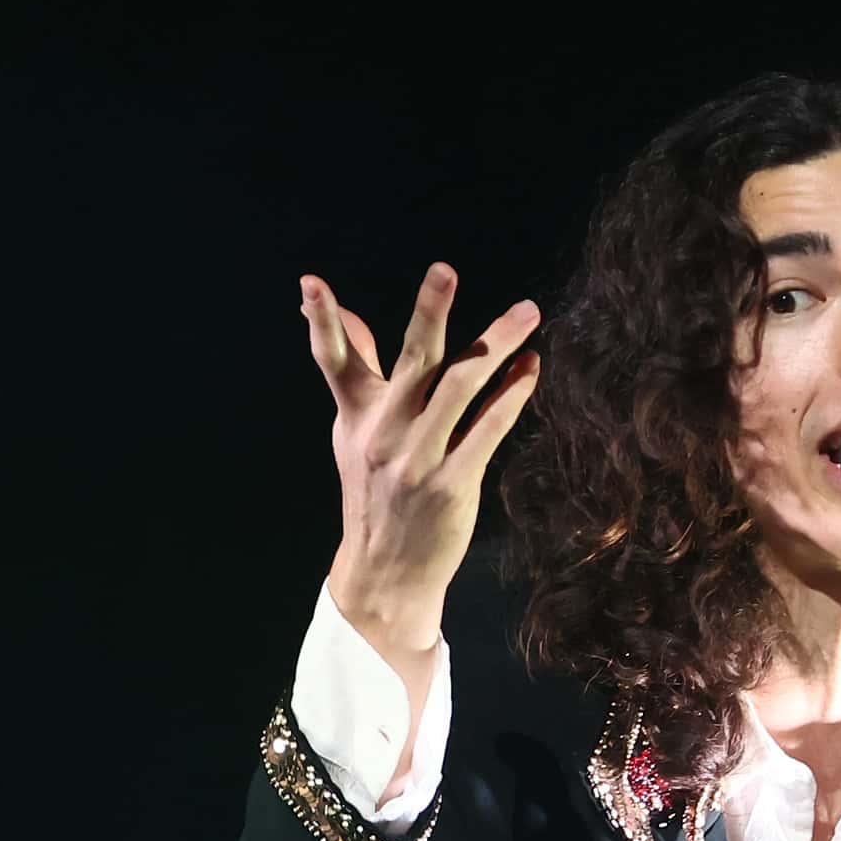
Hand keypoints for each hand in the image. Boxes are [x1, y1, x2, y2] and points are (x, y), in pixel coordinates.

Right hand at [302, 262, 539, 652]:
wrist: (386, 570)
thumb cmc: (374, 488)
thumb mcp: (356, 429)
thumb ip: (359, 367)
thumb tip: (339, 309)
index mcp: (358, 414)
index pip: (333, 359)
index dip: (321, 320)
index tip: (310, 283)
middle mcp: (384, 431)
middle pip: (411, 360)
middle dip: (427, 312)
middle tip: (444, 270)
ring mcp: (417, 458)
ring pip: (460, 387)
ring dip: (496, 344)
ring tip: (526, 312)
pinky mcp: (451, 483)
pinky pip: (486, 429)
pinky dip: (510, 396)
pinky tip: (530, 370)